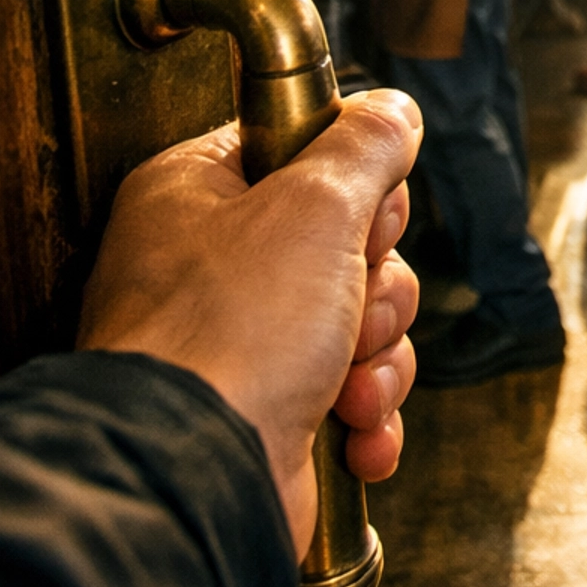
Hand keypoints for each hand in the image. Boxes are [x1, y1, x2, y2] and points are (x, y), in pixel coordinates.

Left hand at [78, 91, 422, 556]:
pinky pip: (349, 397)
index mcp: (198, 194)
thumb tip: (391, 110)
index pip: (306, 153)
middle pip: (348, 245)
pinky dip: (366, 418)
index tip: (363, 220)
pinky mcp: (264, 412)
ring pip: (360, 324)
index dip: (358, 190)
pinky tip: (355, 433)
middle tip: (353, 309)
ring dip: (379, 360)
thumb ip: (363, 146)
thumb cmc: (232, 334)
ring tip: (349, 387)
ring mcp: (236, 344)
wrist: (196, 476)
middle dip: (378, 291)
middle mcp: (210, 265)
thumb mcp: (315, 206)